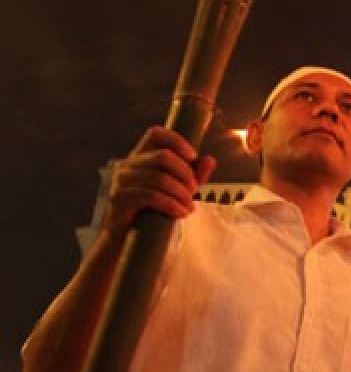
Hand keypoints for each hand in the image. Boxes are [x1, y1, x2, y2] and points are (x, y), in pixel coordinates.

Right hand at [103, 127, 215, 241]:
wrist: (129, 238)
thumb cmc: (155, 208)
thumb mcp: (180, 189)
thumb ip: (195, 174)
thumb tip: (210, 159)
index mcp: (141, 156)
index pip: (155, 133)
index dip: (177, 141)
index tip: (193, 156)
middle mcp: (127, 164)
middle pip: (163, 156)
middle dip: (185, 173)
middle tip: (194, 190)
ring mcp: (120, 180)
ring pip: (160, 178)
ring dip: (181, 194)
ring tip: (190, 207)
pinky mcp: (119, 198)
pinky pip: (151, 196)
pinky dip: (172, 205)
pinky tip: (181, 214)